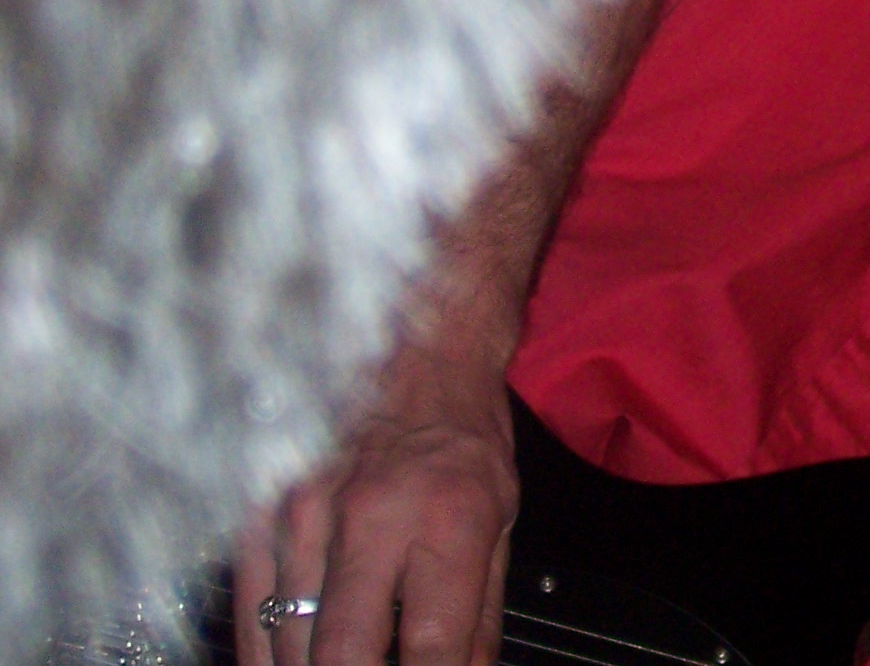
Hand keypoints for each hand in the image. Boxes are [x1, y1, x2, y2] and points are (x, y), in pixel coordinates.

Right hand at [233, 345, 517, 665]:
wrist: (414, 354)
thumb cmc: (461, 436)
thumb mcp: (501, 519)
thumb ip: (480, 613)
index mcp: (448, 518)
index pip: (431, 644)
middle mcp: (372, 517)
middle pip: (343, 655)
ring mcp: (305, 515)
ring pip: (289, 642)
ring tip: (340, 664)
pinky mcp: (261, 512)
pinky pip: (249, 610)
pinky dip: (265, 652)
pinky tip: (285, 663)